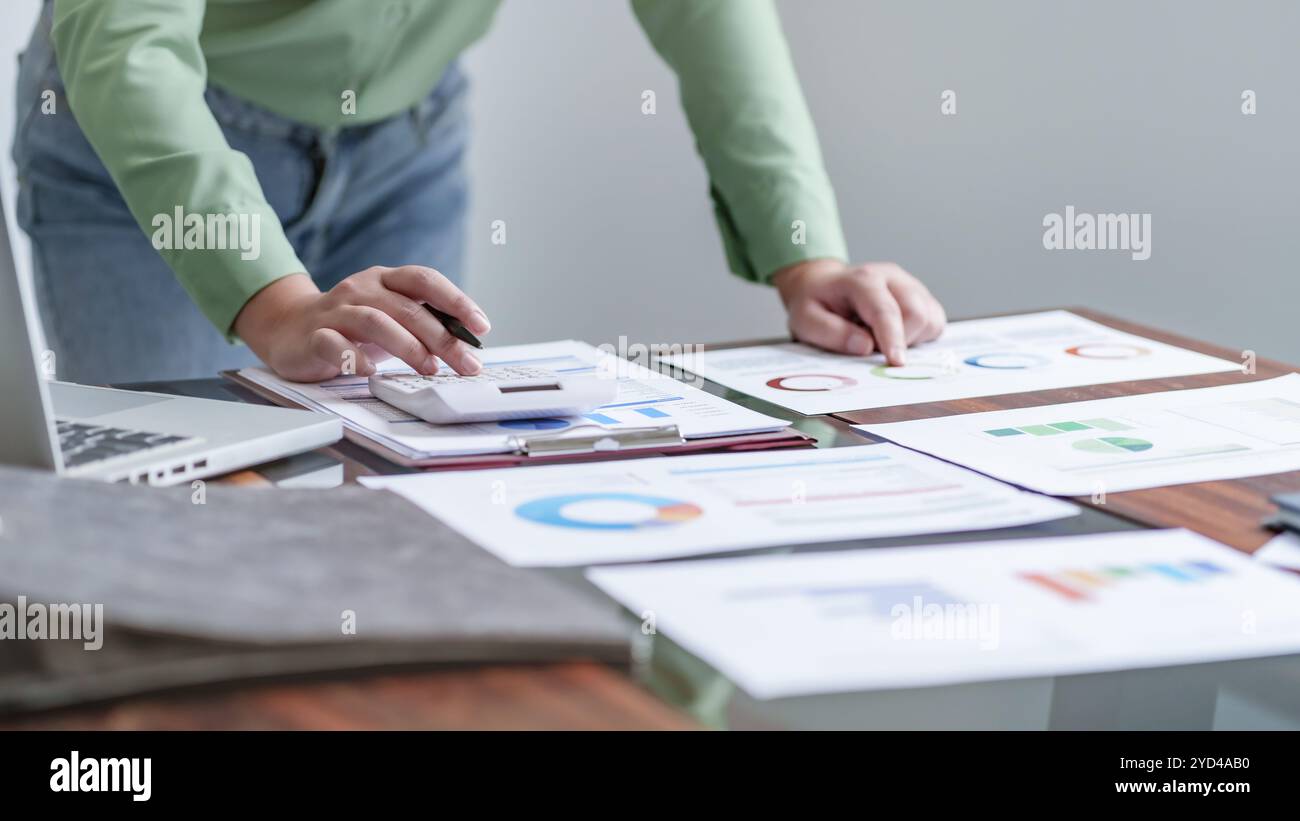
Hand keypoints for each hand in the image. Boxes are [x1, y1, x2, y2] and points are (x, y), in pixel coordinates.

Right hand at [234, 267, 490, 381]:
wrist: (289, 327)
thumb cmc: (352, 325)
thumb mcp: (390, 318)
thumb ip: (423, 324)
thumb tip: (466, 345)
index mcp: (385, 280)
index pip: (425, 280)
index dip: (456, 301)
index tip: (481, 327)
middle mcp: (361, 289)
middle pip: (407, 308)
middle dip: (442, 338)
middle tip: (466, 364)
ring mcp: (335, 311)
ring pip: (375, 322)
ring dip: (407, 346)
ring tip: (429, 369)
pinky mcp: (313, 336)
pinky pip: (334, 344)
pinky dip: (355, 358)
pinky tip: (371, 372)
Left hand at [772, 259, 945, 364]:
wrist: (823, 283)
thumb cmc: (815, 302)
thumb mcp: (806, 319)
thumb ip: (832, 333)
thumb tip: (866, 347)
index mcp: (863, 279)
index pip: (885, 310)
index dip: (893, 338)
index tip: (896, 362)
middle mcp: (892, 277)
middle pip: (917, 314)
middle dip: (900, 341)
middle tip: (871, 346)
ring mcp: (910, 285)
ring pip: (930, 319)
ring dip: (909, 339)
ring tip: (879, 336)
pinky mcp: (921, 296)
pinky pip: (934, 323)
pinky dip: (919, 336)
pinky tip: (896, 334)